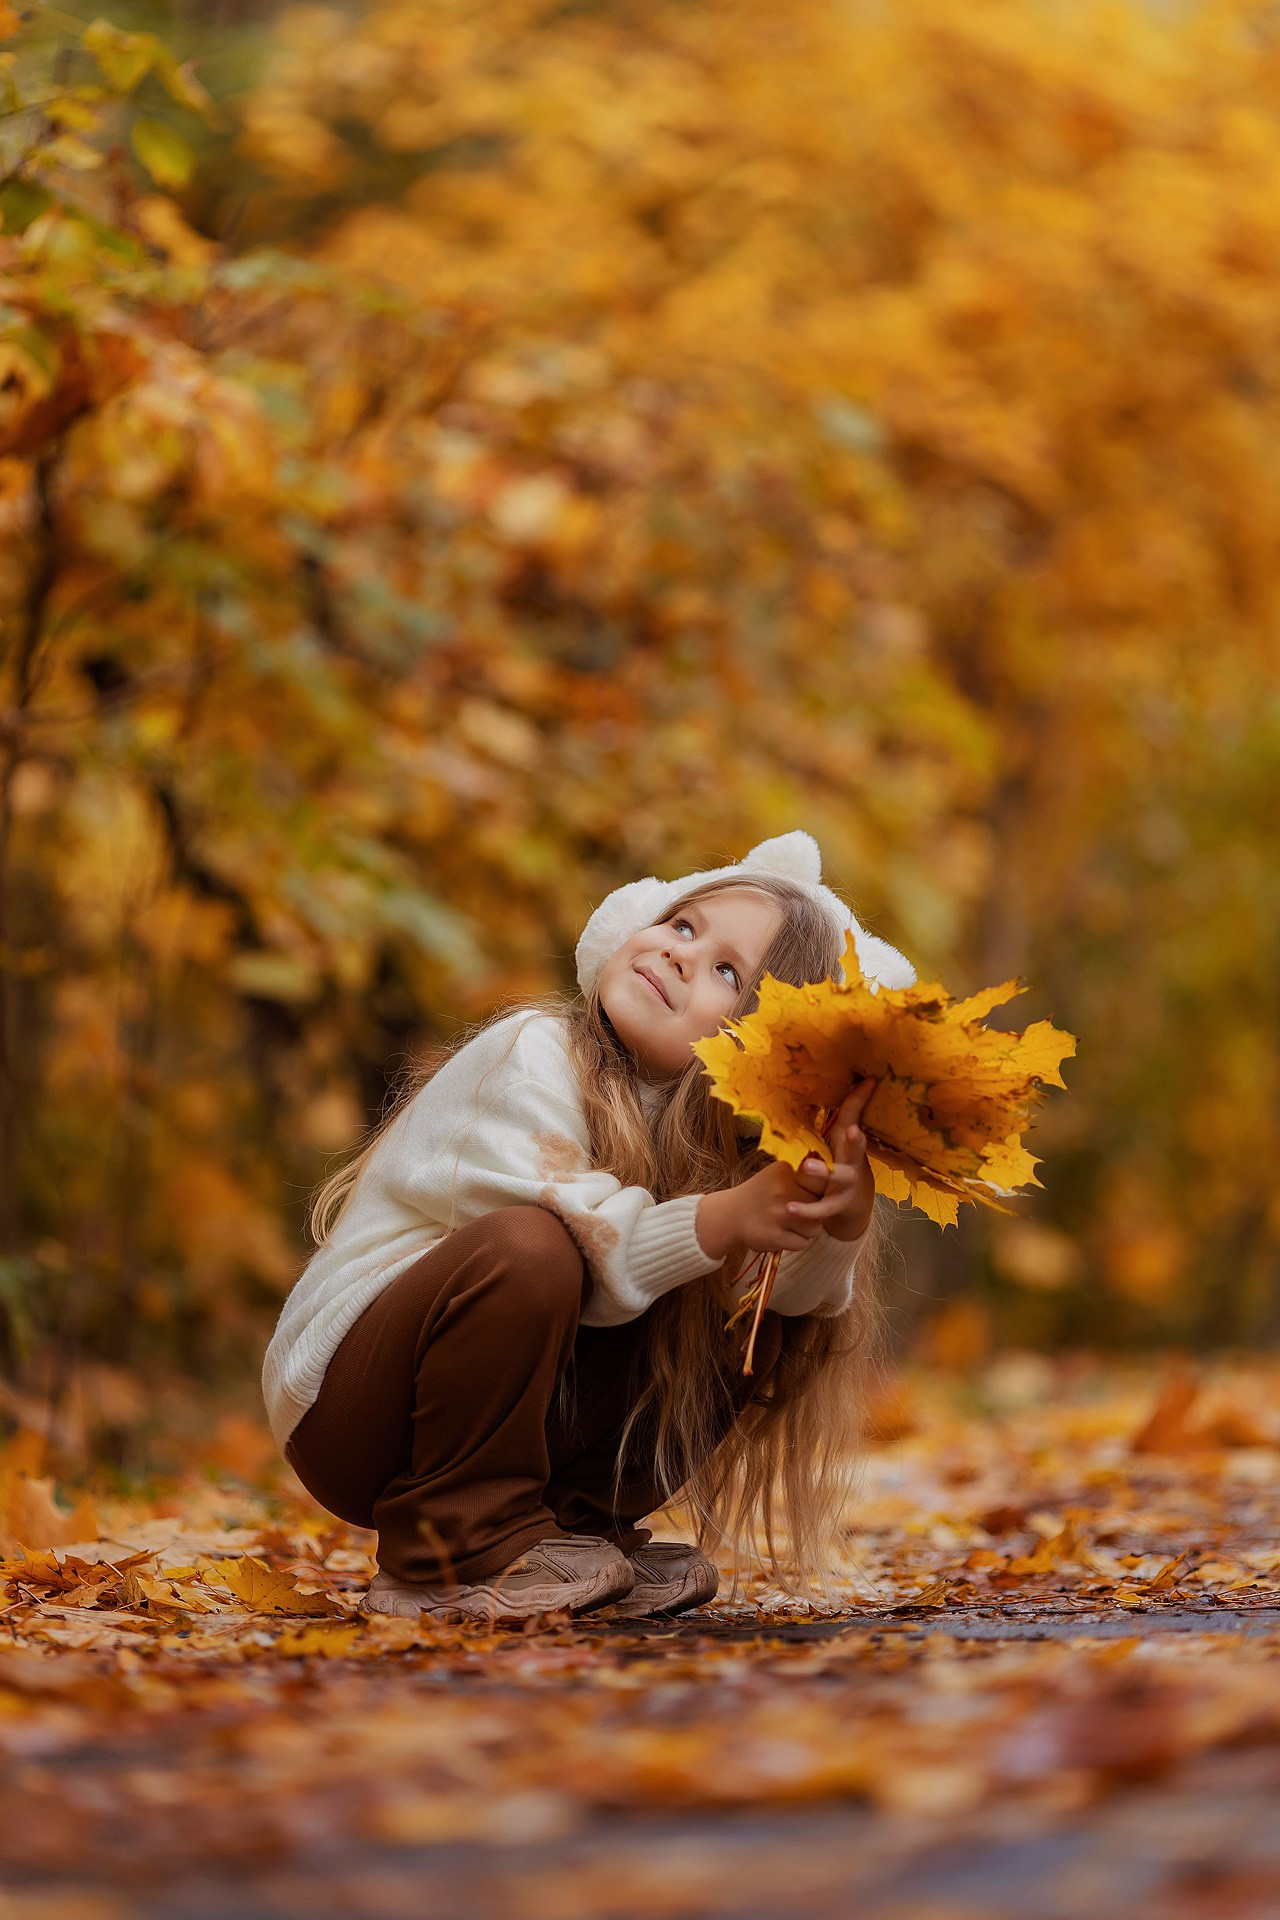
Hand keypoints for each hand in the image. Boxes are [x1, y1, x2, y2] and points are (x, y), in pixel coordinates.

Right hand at [694, 1081, 876, 1258]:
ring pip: (815, 1229)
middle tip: (800, 1210)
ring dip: (807, 1231)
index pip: (822, 1179)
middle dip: (816, 1212)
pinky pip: (803, 1245)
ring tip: (789, 1223)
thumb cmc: (763, 1191)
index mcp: (786, 1172)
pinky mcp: (773, 1238)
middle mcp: (782, 1191)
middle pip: (822, 1207)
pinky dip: (797, 1243)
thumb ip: (805, 1168)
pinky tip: (782, 1234)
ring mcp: (777, 1215)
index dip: (826, 1184)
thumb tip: (838, 1152)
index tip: (828, 1179)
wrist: (730, 1215)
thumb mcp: (780, 1172)